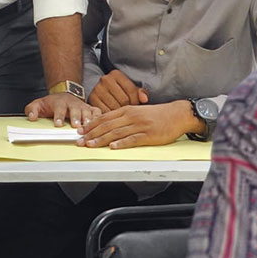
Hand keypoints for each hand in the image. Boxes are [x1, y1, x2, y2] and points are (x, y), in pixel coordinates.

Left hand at [25, 93, 100, 128]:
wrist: (63, 94)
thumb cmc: (51, 103)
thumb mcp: (38, 104)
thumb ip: (32, 110)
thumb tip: (31, 117)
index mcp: (59, 102)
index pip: (59, 108)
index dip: (58, 116)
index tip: (58, 124)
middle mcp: (72, 103)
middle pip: (75, 110)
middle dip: (75, 118)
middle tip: (76, 126)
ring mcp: (82, 105)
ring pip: (87, 111)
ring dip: (88, 119)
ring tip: (88, 127)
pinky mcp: (90, 109)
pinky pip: (97, 112)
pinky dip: (99, 117)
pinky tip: (100, 124)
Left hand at [76, 100, 195, 148]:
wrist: (176, 114)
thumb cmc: (156, 115)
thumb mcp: (137, 112)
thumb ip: (123, 117)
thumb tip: (106, 124)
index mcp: (127, 110)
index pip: (104, 118)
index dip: (91, 125)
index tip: (80, 131)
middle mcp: (131, 116)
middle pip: (107, 126)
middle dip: (91, 134)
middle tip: (80, 141)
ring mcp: (139, 126)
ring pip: (116, 133)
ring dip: (102, 140)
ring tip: (91, 145)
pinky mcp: (149, 135)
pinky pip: (133, 139)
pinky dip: (122, 143)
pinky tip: (113, 147)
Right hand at [88, 70, 148, 111]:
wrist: (99, 89)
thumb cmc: (118, 90)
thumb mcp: (128, 87)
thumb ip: (139, 92)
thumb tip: (144, 99)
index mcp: (116, 74)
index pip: (131, 90)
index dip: (136, 101)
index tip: (136, 105)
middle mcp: (105, 80)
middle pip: (124, 100)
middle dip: (128, 107)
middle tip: (128, 110)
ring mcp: (97, 89)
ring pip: (115, 107)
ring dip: (120, 113)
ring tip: (121, 112)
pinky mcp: (92, 99)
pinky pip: (105, 112)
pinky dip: (111, 115)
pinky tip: (113, 114)